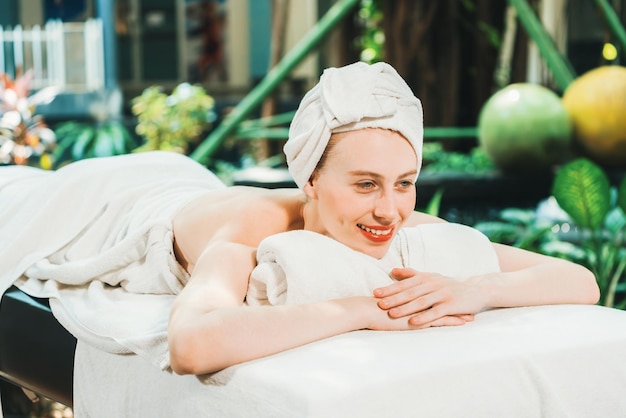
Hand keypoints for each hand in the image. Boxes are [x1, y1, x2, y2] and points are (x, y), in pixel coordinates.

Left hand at [373, 267, 487, 327]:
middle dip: (393, 298)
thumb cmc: (449, 285)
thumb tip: (393, 270)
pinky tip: (413, 322)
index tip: (375, 293)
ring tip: (391, 313)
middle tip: (378, 303)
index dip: (390, 288)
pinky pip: (435, 312)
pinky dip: (424, 317)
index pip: (405, 283)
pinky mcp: (451, 305)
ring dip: (405, 308)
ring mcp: (442, 294)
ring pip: (421, 301)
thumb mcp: (431, 277)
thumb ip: (412, 274)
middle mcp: (433, 284)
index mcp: (426, 278)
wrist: (476, 290)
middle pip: (410, 292)